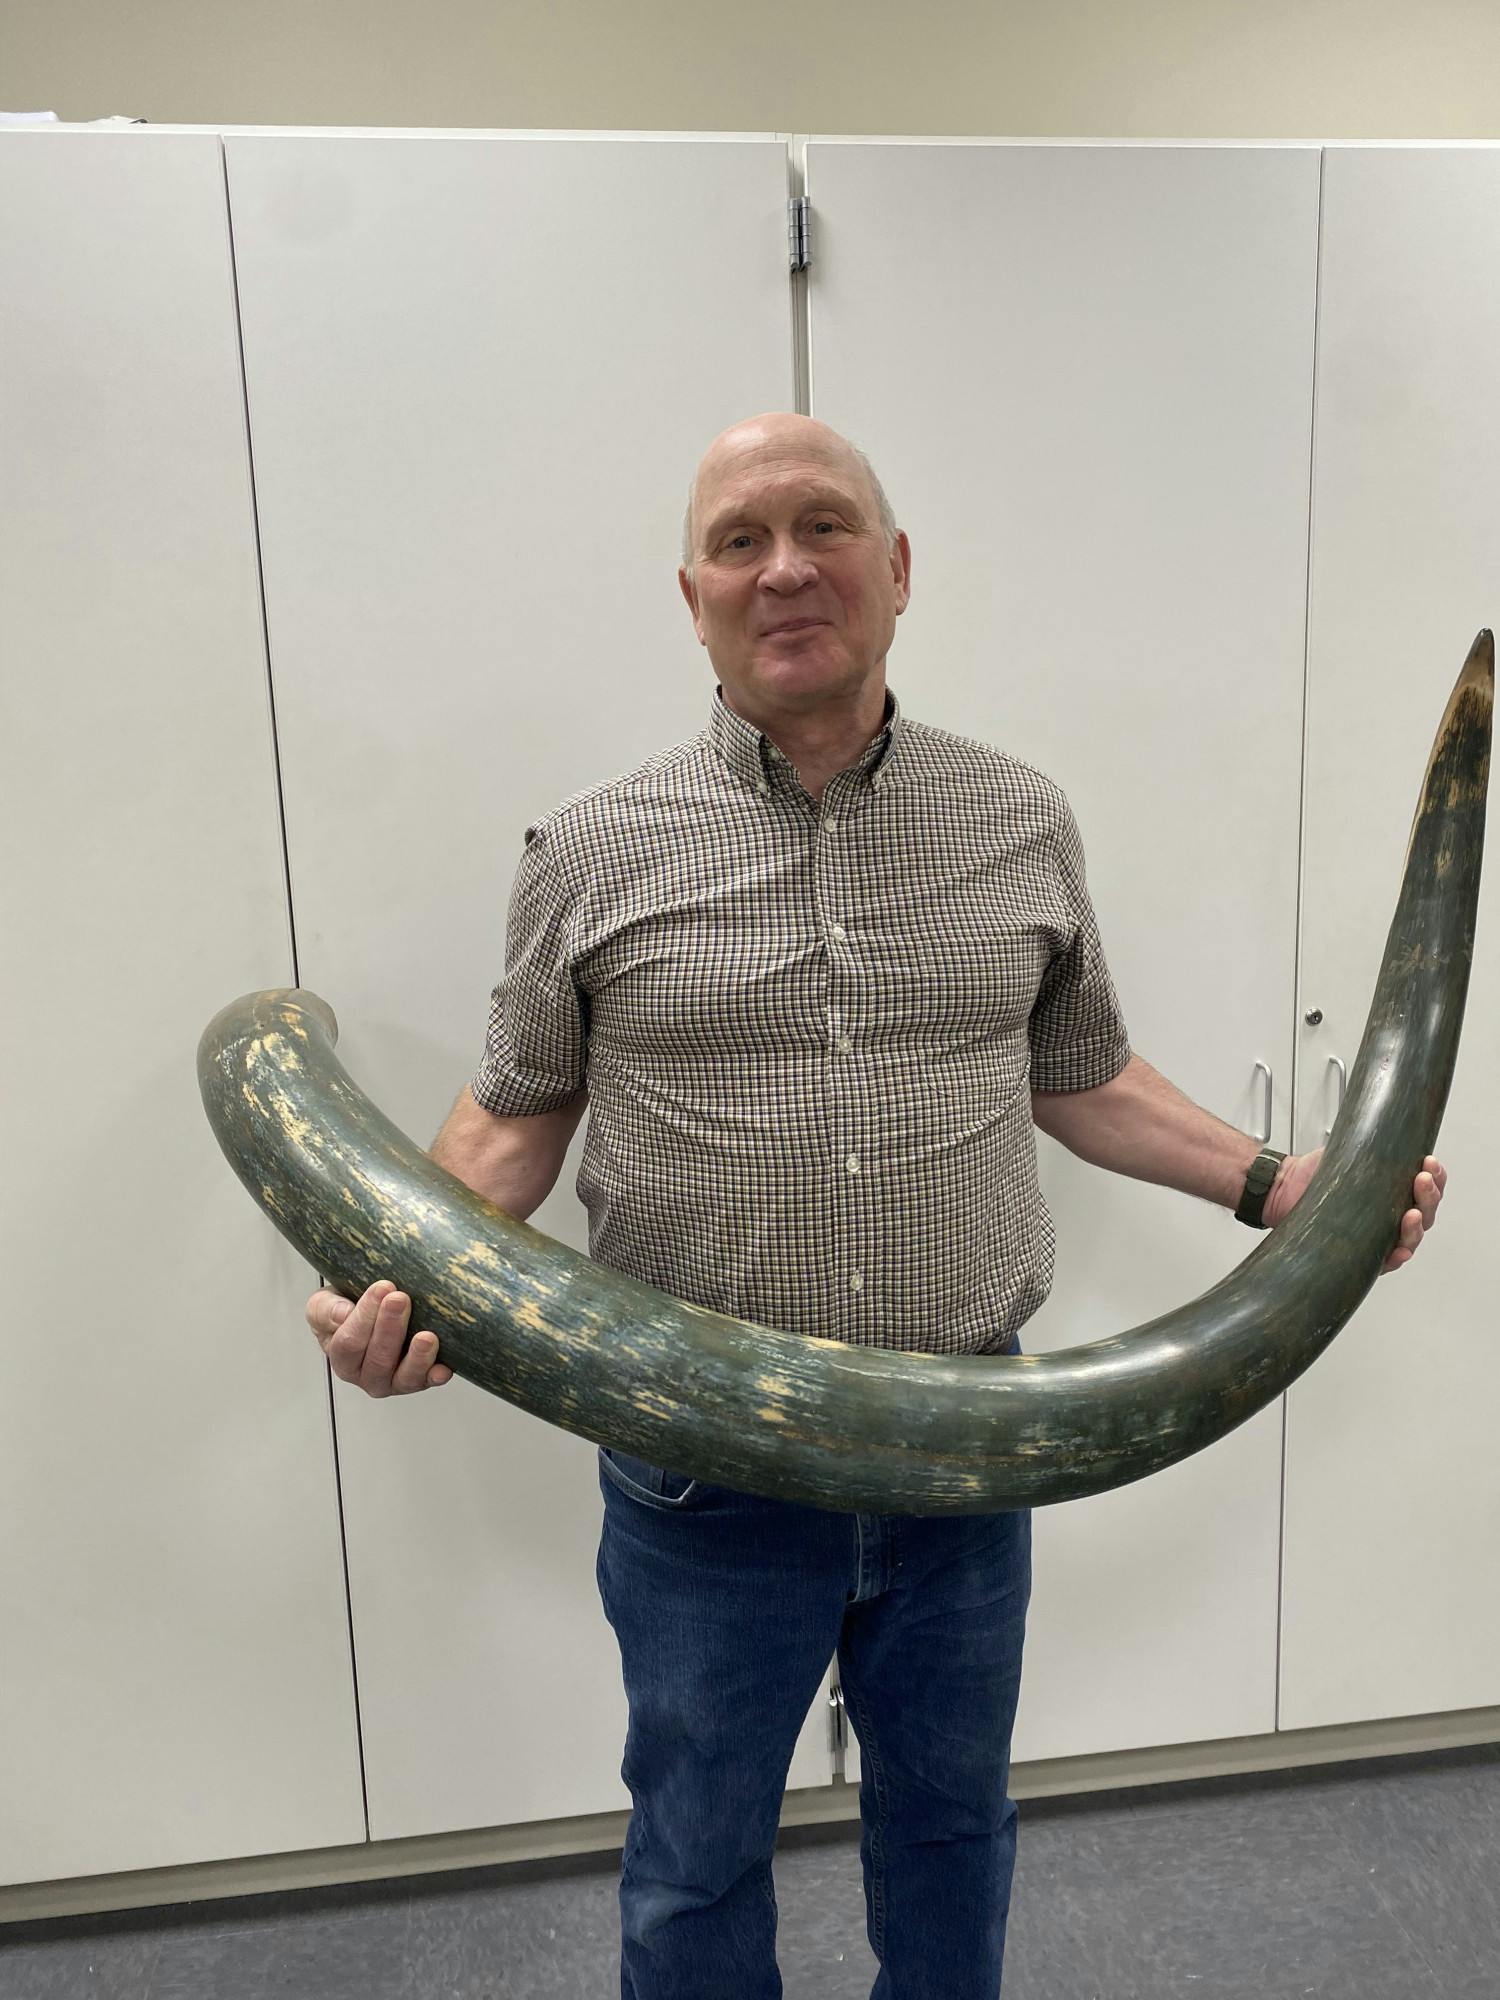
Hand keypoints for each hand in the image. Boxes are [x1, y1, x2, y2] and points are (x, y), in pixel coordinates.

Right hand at [305, 1278, 453, 1394]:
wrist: (375, 1308)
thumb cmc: (347, 1307)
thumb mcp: (326, 1303)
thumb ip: (327, 1309)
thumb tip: (343, 1314)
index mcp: (342, 1358)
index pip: (349, 1342)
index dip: (364, 1317)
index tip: (381, 1288)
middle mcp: (367, 1375)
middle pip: (378, 1359)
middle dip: (390, 1328)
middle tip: (401, 1299)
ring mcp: (395, 1380)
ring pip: (404, 1377)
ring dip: (416, 1358)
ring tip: (426, 1337)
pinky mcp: (421, 1378)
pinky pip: (428, 1381)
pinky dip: (435, 1375)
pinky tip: (443, 1368)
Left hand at [1262, 1150, 1445, 1272]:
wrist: (1283, 1189)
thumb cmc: (1316, 1175)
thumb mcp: (1349, 1154)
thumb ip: (1372, 1147)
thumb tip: (1388, 1128)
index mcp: (1395, 1191)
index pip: (1427, 1187)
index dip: (1436, 1177)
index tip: (1430, 1162)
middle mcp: (1391, 1215)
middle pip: (1424, 1213)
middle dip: (1428, 1197)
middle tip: (1422, 1180)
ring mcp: (1379, 1236)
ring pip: (1410, 1237)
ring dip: (1416, 1226)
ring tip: (1412, 1213)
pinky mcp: (1361, 1255)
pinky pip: (1385, 1261)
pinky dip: (1396, 1255)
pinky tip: (1400, 1248)